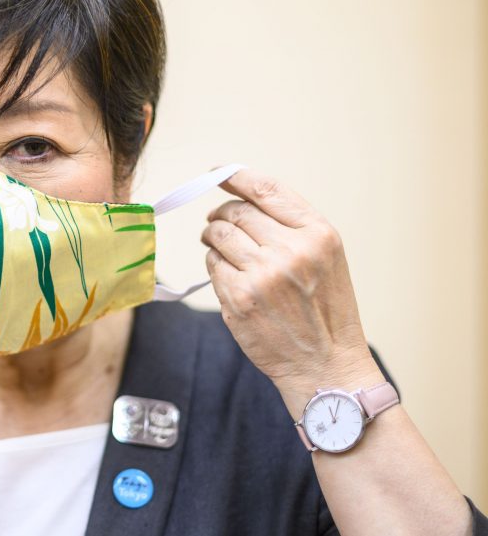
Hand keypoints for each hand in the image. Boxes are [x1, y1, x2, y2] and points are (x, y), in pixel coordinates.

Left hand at [199, 168, 381, 414]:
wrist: (326, 365)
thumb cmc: (325, 311)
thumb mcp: (326, 258)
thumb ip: (291, 226)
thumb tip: (241, 198)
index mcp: (318, 233)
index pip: (266, 190)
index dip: (235, 176)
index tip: (218, 173)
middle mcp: (292, 249)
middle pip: (235, 211)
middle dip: (221, 215)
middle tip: (218, 225)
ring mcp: (263, 274)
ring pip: (218, 235)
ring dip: (213, 239)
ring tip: (222, 250)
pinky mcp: (240, 298)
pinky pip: (212, 265)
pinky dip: (215, 267)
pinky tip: (231, 280)